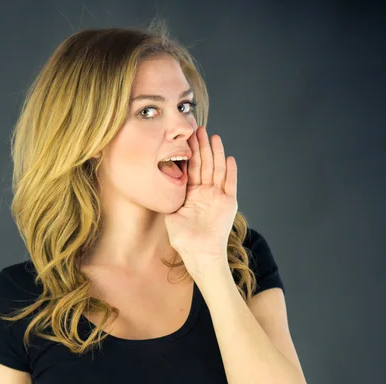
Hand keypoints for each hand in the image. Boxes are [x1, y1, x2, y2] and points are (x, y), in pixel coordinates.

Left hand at [164, 125, 237, 277]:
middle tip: (199, 128)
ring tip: (214, 137)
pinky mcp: (228, 202)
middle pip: (205, 164)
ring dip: (216, 153)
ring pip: (218, 169)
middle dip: (202, 146)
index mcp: (192, 193)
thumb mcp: (171, 214)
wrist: (198, 253)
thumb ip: (168, 197)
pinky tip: (229, 158)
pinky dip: (230, 171)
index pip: (191, 167)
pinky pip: (230, 183)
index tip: (186, 136)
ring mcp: (218, 196)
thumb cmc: (183, 239)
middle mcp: (206, 192)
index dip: (189, 152)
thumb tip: (155, 184)